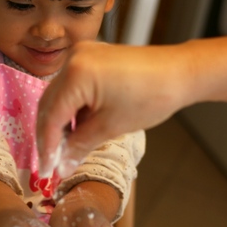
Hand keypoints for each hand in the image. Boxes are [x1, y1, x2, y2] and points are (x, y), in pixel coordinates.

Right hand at [37, 41, 186, 177]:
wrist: (179, 72)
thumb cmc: (152, 97)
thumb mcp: (111, 126)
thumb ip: (80, 146)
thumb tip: (62, 167)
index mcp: (76, 74)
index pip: (51, 116)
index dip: (47, 147)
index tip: (47, 170)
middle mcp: (73, 59)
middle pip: (49, 104)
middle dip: (50, 136)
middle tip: (52, 164)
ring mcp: (81, 55)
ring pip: (59, 96)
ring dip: (60, 123)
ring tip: (66, 150)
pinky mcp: (90, 58)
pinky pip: (72, 87)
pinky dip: (72, 109)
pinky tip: (77, 129)